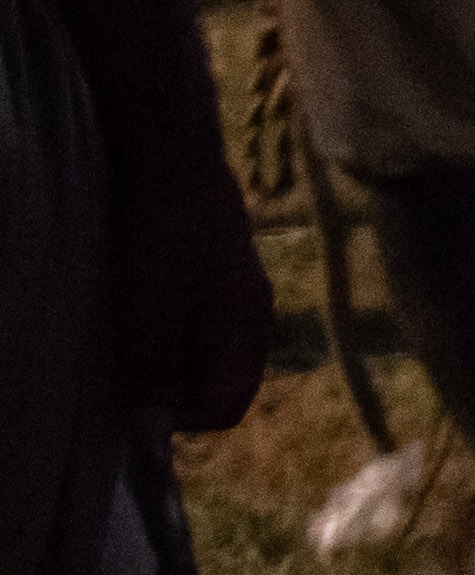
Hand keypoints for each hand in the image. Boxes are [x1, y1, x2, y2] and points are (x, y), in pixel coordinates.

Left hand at [107, 162, 272, 430]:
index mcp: (248, 331)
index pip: (227, 406)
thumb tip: (152, 413)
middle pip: (214, 379)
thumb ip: (155, 374)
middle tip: (125, 364)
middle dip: (169, 382)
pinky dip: (160, 322)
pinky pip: (189, 317)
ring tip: (125, 329)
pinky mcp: (211, 266)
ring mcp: (233, 289)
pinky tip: (133, 298)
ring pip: (197, 348)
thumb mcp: (149, 318)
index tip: (137, 396)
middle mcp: (250, 315)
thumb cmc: (163, 241)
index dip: (181, 417)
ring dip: (160, 351)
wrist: (172, 157)